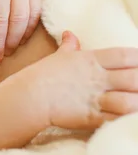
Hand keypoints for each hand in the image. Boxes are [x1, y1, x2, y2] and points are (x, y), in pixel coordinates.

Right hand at [7, 31, 137, 129]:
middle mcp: (97, 78)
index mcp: (90, 60)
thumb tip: (70, 34)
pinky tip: (130, 118)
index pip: (125, 55)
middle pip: (134, 77)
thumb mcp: (57, 57)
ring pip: (129, 100)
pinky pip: (116, 119)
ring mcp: (95, 98)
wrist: (28, 97)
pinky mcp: (91, 117)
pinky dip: (126, 119)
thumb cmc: (41, 75)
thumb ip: (69, 47)